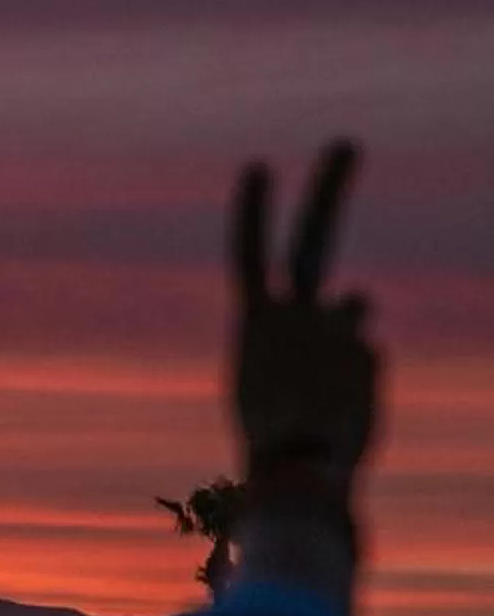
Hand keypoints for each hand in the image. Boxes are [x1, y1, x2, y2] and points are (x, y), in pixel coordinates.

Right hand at [228, 141, 380, 508]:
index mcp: (253, 324)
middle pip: (313, 237)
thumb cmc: (272, 443)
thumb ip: (311, 333)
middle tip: (348, 143)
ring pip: (353, 310)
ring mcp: (335, 330)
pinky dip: (356, 380)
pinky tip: (342, 410)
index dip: (253, 208)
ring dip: (344, 333)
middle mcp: (294, 314)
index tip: (260, 164)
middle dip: (330, 187)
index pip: (250, 254)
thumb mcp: (271, 384)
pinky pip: (365, 357)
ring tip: (325, 381)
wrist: (295, 471)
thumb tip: (364, 297)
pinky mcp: (366, 350)